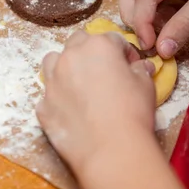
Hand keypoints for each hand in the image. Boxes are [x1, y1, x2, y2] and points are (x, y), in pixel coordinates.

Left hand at [36, 30, 154, 175]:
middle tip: (103, 70)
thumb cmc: (132, 113)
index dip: (124, 52)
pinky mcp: (43, 105)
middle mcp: (70, 58)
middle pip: (77, 42)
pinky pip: (48, 95)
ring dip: (65, 67)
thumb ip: (140, 70)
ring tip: (80, 84)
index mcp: (98, 47)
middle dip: (90, 51)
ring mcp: (52, 81)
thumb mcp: (146, 86)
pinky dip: (58, 98)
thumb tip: (141, 67)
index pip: (112, 39)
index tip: (130, 65)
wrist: (110, 149)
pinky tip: (71, 111)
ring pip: (53, 62)